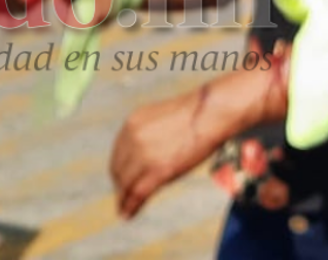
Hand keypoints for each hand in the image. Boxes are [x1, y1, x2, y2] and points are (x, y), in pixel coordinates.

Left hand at [110, 67, 285, 218]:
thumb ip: (148, 134)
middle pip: (119, 170)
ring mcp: (144, 154)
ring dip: (124, 199)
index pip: (118, 154)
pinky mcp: (158, 170)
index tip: (120, 181)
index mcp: (132, 123)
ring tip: (124, 210)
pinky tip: (128, 214)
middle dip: (120, 186)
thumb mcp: (162, 119)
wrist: (209, 114)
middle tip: (123, 198)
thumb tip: (148, 151)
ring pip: (127, 184)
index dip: (118, 170)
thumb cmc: (194, 115)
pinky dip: (130, 206)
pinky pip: (138, 192)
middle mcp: (132, 137)